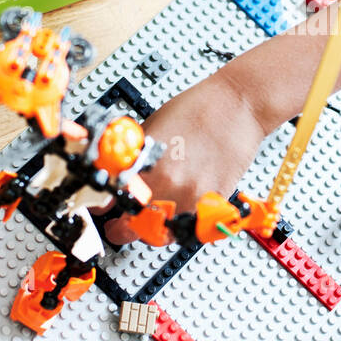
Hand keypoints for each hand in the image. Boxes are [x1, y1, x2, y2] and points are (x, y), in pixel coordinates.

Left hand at [101, 70, 269, 244]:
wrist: (237, 105)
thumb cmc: (197, 108)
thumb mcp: (149, 128)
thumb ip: (131, 158)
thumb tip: (114, 173)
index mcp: (143, 166)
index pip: (111, 202)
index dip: (103, 207)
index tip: (103, 208)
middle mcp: (166, 186)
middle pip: (132, 228)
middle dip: (122, 227)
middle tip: (120, 225)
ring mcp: (191, 198)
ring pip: (161, 235)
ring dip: (152, 230)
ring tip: (151, 218)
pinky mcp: (213, 203)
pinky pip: (188, 229)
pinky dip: (179, 225)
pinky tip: (177, 212)